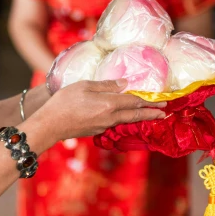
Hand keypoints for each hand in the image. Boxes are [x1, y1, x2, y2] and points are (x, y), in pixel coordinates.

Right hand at [31, 79, 165, 143]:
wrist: (50, 125)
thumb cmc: (64, 101)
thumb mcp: (85, 85)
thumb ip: (106, 85)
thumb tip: (125, 84)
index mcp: (109, 103)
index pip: (134, 101)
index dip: (149, 101)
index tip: (163, 101)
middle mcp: (110, 117)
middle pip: (135, 114)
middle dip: (151, 113)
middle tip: (164, 113)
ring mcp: (103, 126)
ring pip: (125, 120)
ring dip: (139, 117)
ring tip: (149, 116)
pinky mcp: (96, 131)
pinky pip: (114, 124)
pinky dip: (124, 120)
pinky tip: (124, 117)